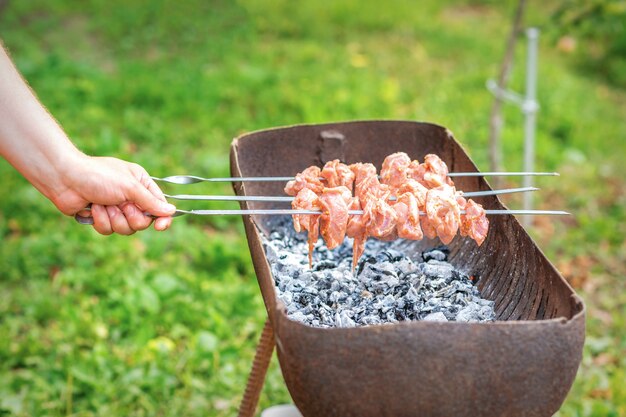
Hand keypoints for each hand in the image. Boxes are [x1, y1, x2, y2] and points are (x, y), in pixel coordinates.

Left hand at [51, 154, 175, 234]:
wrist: (66, 179)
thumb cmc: (99, 175)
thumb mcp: (130, 186)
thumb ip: (151, 202)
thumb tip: (172, 211)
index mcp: (141, 185)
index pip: (159, 206)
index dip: (162, 218)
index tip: (161, 227)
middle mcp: (131, 198)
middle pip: (143, 222)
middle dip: (131, 216)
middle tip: (122, 205)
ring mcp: (116, 209)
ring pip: (126, 229)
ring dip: (114, 218)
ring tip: (104, 204)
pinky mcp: (101, 218)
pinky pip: (109, 230)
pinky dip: (101, 220)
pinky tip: (93, 208)